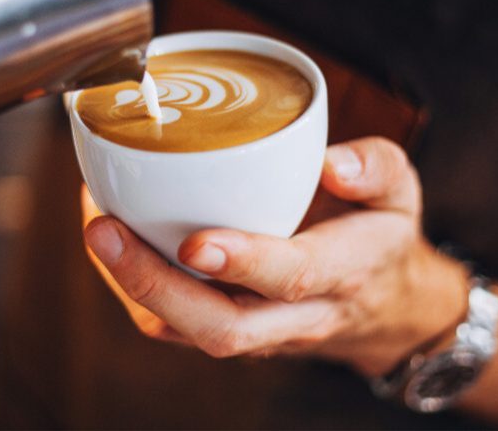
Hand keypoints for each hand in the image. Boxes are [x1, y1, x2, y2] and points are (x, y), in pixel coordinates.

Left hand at [82, 137, 469, 375]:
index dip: (244, 262)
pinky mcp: (230, 329)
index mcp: (342, 274)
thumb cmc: (380, 239)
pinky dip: (134, 289)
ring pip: (187, 333)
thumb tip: (328, 163)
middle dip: (155, 284)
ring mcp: (258, 332)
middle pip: (222, 328)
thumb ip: (375, 168)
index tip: (196, 240)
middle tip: (105, 230)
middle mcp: (295, 316)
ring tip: (96, 227)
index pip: (292, 277)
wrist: (382, 309)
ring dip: (132, 287)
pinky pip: (174, 326)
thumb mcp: (401, 193)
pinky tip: (111, 243)